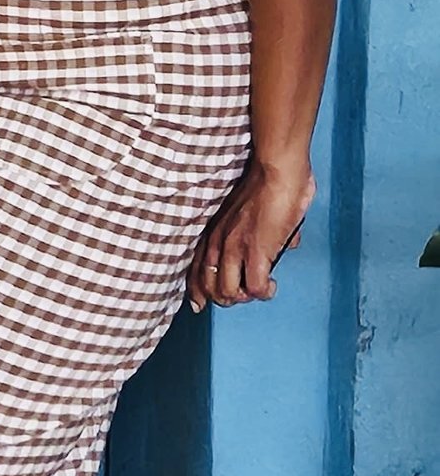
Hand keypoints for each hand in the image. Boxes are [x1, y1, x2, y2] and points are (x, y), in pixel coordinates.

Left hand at [187, 155, 312, 308]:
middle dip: (229, 298)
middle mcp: (218, 243)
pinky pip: (256, 288)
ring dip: (247, 296)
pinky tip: (272, 284)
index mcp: (214, 232)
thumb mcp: (248, 213)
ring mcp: (235, 248)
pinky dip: (265, 292)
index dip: (196, 292)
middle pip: (210, 289)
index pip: (194, 270)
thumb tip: (282, 245)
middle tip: (249, 291)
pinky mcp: (256, 252)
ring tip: (262, 287)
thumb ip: (257, 231)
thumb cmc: (268, 186)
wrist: (276, 171)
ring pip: (228, 294)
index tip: (200, 304)